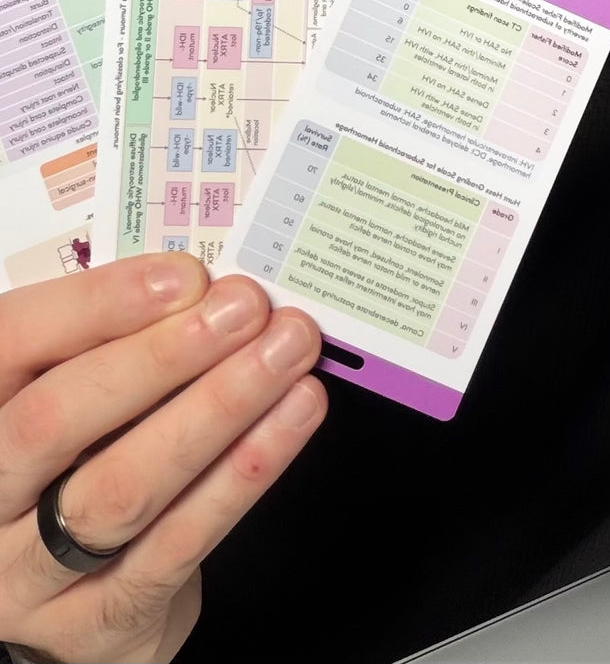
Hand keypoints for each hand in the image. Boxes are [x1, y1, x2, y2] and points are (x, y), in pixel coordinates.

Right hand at [0, 254, 326, 662]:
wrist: (78, 597)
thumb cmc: (80, 464)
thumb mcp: (76, 395)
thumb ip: (115, 344)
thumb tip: (202, 288)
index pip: (14, 344)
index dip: (96, 305)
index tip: (184, 276)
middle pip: (56, 421)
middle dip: (163, 356)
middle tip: (245, 309)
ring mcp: (30, 572)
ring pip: (122, 487)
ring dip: (218, 408)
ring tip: (286, 352)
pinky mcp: (98, 621)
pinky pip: (178, 543)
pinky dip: (244, 471)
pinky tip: (292, 416)